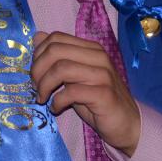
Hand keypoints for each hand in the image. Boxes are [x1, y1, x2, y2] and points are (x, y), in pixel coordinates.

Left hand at [31, 31, 140, 154]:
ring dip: (45, 85)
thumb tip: (37, 36)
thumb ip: (58, 58)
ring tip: (43, 98)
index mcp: (90, 49)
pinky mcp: (104, 94)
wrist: (126, 124)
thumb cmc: (97, 102)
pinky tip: (56, 108)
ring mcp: (103, 74)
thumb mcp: (74, 77)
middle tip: (35, 88)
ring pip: (62, 68)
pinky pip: (71, 91)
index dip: (38, 54)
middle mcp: (98, 57)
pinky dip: (57, 101)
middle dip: (38, 70)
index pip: (56, 38)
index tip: (35, 74)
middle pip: (56, 51)